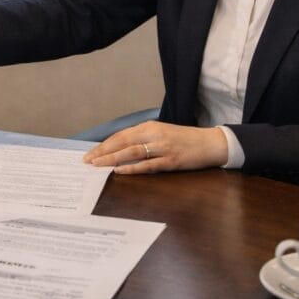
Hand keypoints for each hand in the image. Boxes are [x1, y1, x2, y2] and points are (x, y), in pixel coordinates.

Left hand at [81, 120, 227, 173]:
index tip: (91, 153)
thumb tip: (120, 149)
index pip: (121, 135)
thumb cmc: (184, 139)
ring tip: (98, 165)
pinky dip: (133, 168)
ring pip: (132, 152)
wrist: (211, 143)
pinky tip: (120, 171)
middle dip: (103, 152)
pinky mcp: (171, 160)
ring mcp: (163, 148)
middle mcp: (154, 135)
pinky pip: (148, 165)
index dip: (104, 145)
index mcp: (150, 127)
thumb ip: (143, 139)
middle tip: (88, 161)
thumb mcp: (161, 133)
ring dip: (113, 159)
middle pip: (123, 142)